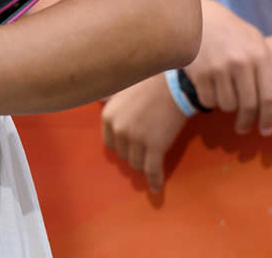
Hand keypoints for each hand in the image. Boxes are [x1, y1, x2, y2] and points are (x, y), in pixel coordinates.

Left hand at [101, 73, 187, 192]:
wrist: (174, 84)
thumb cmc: (148, 84)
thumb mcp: (121, 90)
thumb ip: (108, 98)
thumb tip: (98, 99)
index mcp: (108, 116)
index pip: (110, 143)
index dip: (122, 147)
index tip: (131, 148)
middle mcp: (118, 129)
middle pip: (123, 155)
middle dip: (134, 154)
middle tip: (145, 151)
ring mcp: (136, 139)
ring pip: (137, 164)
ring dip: (144, 165)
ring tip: (152, 161)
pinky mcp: (155, 146)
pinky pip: (152, 169)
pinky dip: (154, 181)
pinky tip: (155, 187)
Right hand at [185, 0, 271, 135]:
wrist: (198, 17)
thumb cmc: (232, 31)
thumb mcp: (256, 43)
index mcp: (259, 56)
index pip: (269, 97)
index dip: (269, 118)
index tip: (266, 131)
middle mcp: (240, 63)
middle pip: (248, 106)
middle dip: (247, 123)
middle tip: (243, 129)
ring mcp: (218, 67)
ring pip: (227, 105)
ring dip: (227, 106)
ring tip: (224, 94)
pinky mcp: (199, 72)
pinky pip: (208, 100)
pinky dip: (210, 100)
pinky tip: (210, 89)